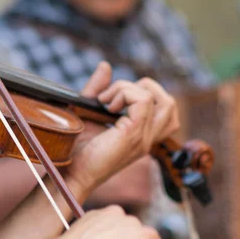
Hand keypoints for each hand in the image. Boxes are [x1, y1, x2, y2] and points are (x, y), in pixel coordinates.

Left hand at [61, 62, 179, 191]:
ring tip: (109, 101)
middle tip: (111, 98)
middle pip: (170, 103)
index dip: (139, 93)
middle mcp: (147, 138)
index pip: (164, 109)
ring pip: (164, 99)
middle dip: (142, 87)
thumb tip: (106, 65)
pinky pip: (143, 100)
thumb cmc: (75, 149)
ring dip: (132, 89)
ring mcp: (143, 138)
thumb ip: (97, 89)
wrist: (69, 173)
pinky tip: (106, 105)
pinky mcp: (133, 135)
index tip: (107, 100)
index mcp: (141, 135)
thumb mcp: (87, 112)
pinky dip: (124, 92)